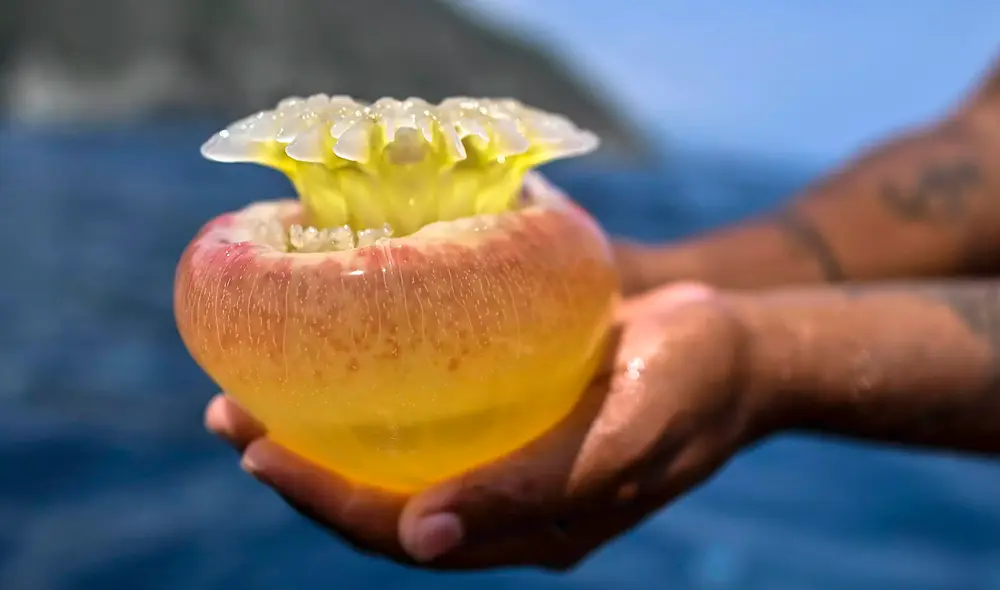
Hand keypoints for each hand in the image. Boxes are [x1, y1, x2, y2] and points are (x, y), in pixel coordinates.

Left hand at [205, 282, 770, 570]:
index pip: (401, 531)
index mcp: (528, 525)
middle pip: (378, 499)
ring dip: (318, 429)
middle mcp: (504, 499)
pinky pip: (425, 410)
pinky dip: (368, 391)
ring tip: (246, 390)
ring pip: (392, 456)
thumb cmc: (691, 386)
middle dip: (297, 469)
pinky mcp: (512, 407)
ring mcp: (506, 454)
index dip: (323, 501)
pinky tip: (332, 353)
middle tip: (227, 416)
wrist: (738, 348)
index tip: (256, 450)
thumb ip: (533, 492)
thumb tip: (421, 538)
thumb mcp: (625, 437)